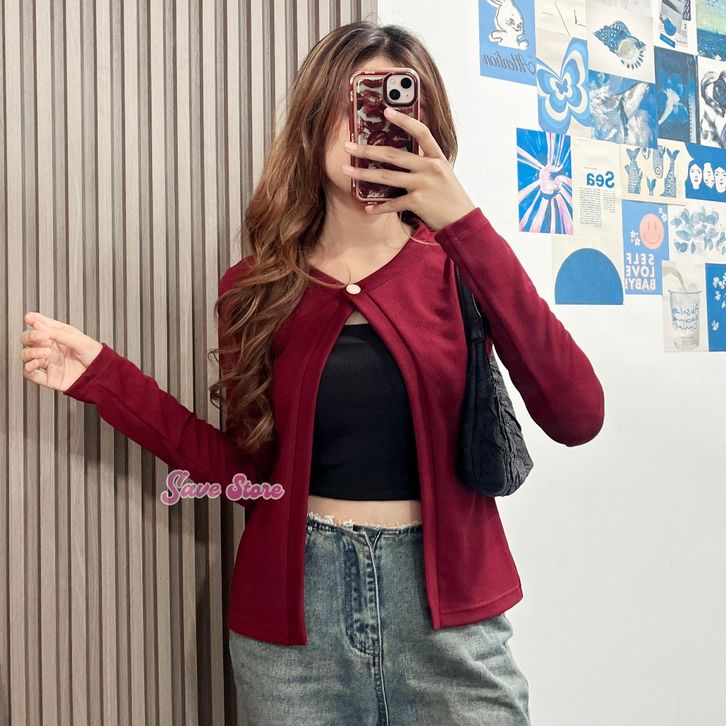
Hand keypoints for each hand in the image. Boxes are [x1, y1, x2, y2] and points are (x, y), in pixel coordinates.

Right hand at [19, 312, 102, 391]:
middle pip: (28, 340)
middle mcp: (50, 348)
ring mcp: (48, 363)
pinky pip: (30, 374)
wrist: (102, 374)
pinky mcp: (49, 377)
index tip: (29, 318)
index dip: (32, 320)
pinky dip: (28, 368)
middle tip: (42, 337)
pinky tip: (35, 363)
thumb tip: (38, 324)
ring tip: (46, 352)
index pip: (39, 325)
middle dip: (30, 336)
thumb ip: (58, 333)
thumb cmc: (95, 355)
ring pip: (26, 355)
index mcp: (58, 336)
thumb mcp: (79, 340)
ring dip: (31, 352)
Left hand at [341, 106, 477, 231]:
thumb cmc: (449, 196)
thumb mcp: (442, 172)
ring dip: (364, 174)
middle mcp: (429, 168)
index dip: (404, 120)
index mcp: (436, 157)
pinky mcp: (418, 202)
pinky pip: (392, 204)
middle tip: (348, 146)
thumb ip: (425, 162)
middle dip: (368, 149)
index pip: (421, 132)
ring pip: (387, 177)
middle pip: (394, 155)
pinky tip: (367, 208)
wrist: (461, 220)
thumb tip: (400, 155)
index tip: (386, 110)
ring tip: (347, 170)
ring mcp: (423, 185)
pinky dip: (378, 207)